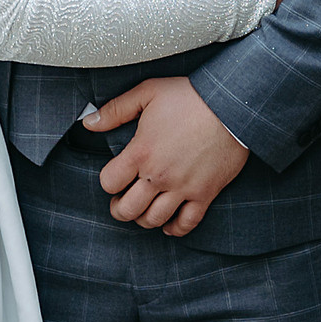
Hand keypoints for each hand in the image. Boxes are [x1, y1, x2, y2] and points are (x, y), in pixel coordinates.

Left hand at [84, 77, 248, 237]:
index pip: (109, 182)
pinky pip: (186, 224)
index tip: (114, 177)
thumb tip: (88, 122)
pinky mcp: (204, 194)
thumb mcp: (148, 92)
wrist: (232, 106)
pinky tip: (168, 223)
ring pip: (153, 220)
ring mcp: (182, 188)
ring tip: (142, 210)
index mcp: (141, 151)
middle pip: (127, 209)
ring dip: (143, 219)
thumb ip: (115, 109)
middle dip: (119, 209)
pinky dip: (174, 229)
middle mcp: (159, 175)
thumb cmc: (190, 96)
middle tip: (121, 201)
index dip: (108, 181)